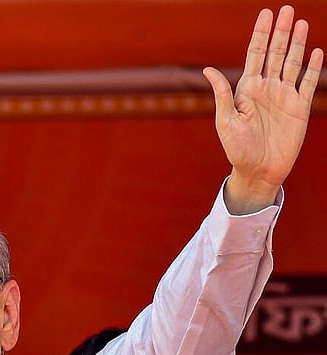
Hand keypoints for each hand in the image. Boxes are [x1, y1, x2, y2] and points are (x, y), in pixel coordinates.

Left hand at [204, 5, 322, 213]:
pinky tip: (315, 51)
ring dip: (297, 43)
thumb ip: (222, 94)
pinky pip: (307, 83)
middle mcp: (267, 88)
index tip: (265, 14)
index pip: (255, 55)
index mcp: (247, 89)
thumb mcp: (225, 120)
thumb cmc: (237, 148)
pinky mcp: (299, 108)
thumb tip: (208, 69)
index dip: (260, 34)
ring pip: (292, 63)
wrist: (258, 171)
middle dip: (280, 32)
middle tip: (286, 9)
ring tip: (301, 23)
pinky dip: (312, 67)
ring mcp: (284, 97)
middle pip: (275, 53)